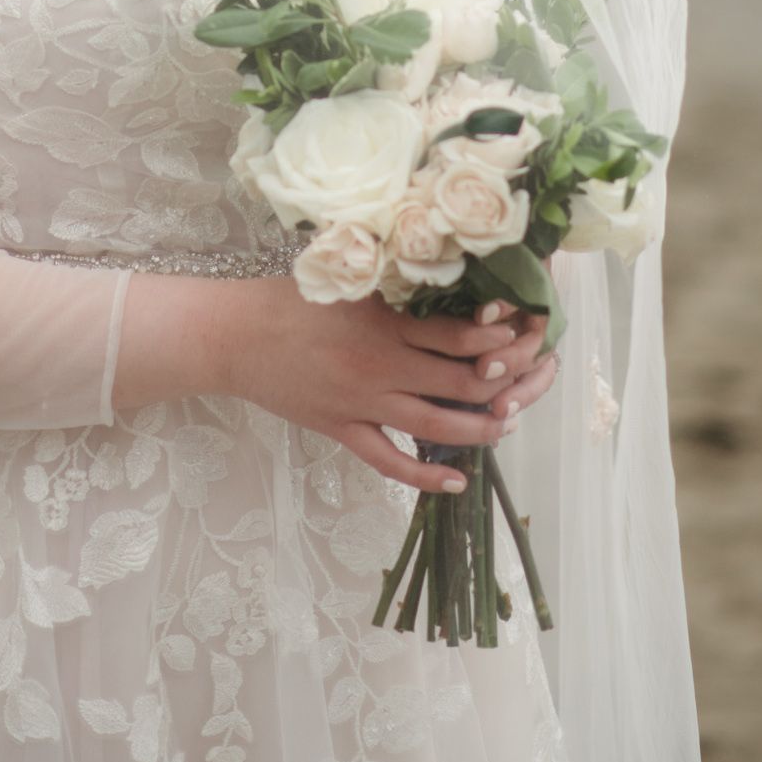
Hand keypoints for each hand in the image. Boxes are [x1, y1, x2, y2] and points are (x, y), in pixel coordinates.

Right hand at [215, 280, 544, 495]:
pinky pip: (389, 462)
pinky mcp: (341, 430)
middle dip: (500, 385)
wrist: (234, 335)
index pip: (456, 336)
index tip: (521, 332)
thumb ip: (389, 285)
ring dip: (477, 430)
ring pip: (434, 427)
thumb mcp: (344, 279)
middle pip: (457, 384)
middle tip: (527, 382)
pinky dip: (425, 478)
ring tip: (505, 426)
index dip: (495, 338)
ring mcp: (361, 404)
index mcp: (383, 324)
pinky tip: (456, 482)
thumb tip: (440, 280)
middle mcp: (380, 367)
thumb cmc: (287, 298)